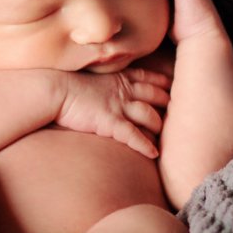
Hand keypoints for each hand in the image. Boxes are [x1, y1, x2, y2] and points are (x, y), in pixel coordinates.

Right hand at [55, 67, 170, 158]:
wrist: (53, 91)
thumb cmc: (67, 87)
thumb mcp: (92, 80)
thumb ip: (106, 84)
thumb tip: (109, 90)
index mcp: (119, 78)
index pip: (149, 78)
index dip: (163, 84)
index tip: (173, 88)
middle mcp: (123, 91)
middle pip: (155, 96)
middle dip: (168, 105)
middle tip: (180, 115)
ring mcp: (118, 106)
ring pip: (149, 115)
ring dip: (158, 126)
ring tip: (164, 138)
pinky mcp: (110, 122)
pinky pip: (133, 135)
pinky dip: (145, 145)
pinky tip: (154, 154)